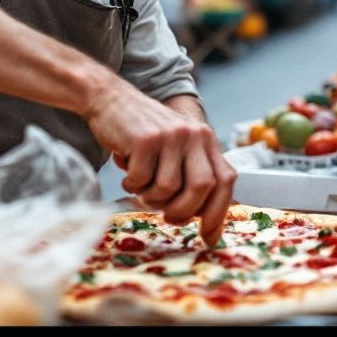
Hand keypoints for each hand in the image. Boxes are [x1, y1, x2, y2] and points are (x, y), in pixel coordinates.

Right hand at [87, 88, 235, 247]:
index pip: (225, 180)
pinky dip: (132, 184)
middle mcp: (194, 134)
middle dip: (183, 211)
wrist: (111, 100)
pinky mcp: (146, 139)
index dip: (219, 212)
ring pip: (168, 188)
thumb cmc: (144, 134)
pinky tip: (127, 169)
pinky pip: (142, 180)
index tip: (208, 236)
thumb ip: (192, 173)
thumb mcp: (177, 147)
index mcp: (206, 139)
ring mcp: (171, 136)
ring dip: (151, 196)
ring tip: (140, 184)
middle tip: (168, 217)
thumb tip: (203, 217)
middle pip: (201, 188)